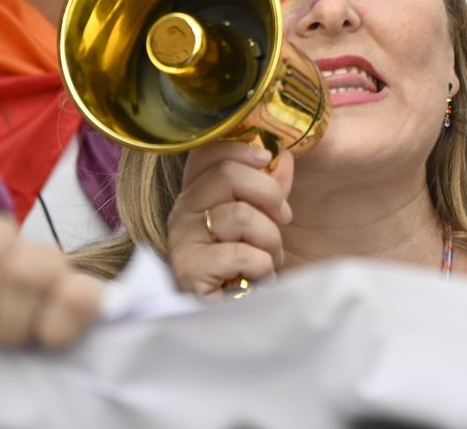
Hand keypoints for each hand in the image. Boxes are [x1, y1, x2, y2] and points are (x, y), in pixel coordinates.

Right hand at [166, 139, 293, 297]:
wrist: (240, 319)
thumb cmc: (251, 265)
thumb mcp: (266, 217)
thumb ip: (272, 186)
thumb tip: (283, 156)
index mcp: (197, 192)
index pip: (206, 152)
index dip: (240, 148)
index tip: (268, 159)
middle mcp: (182, 211)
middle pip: (227, 174)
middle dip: (270, 195)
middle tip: (285, 218)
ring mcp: (181, 240)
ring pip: (240, 214)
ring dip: (270, 239)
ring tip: (270, 258)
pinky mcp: (189, 271)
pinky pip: (240, 253)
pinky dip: (263, 265)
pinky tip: (259, 277)